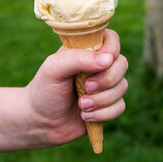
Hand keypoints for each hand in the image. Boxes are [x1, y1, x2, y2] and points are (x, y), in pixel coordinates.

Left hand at [25, 29, 127, 147]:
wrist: (40, 123)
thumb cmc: (44, 90)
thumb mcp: (54, 69)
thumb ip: (78, 59)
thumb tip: (108, 59)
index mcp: (85, 50)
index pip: (111, 39)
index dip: (112, 50)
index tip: (103, 62)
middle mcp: (98, 65)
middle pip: (122, 64)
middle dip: (106, 80)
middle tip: (86, 87)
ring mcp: (105, 85)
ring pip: (122, 87)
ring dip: (102, 100)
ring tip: (81, 106)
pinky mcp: (108, 105)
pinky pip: (120, 106)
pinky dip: (104, 114)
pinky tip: (86, 116)